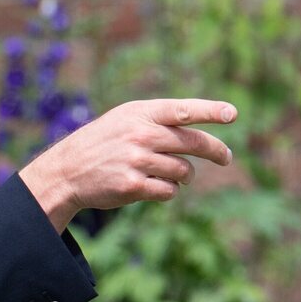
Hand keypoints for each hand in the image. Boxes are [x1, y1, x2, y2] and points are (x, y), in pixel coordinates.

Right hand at [20, 99, 237, 232]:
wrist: (68, 170)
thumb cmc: (103, 142)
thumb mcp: (126, 119)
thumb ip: (159, 120)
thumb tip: (200, 135)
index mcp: (141, 114)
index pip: (183, 110)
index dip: (210, 111)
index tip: (232, 114)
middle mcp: (140, 135)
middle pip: (192, 143)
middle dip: (215, 151)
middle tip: (226, 158)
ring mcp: (136, 161)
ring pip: (183, 170)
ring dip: (184, 176)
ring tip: (175, 175)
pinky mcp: (132, 186)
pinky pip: (168, 191)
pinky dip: (169, 191)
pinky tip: (158, 188)